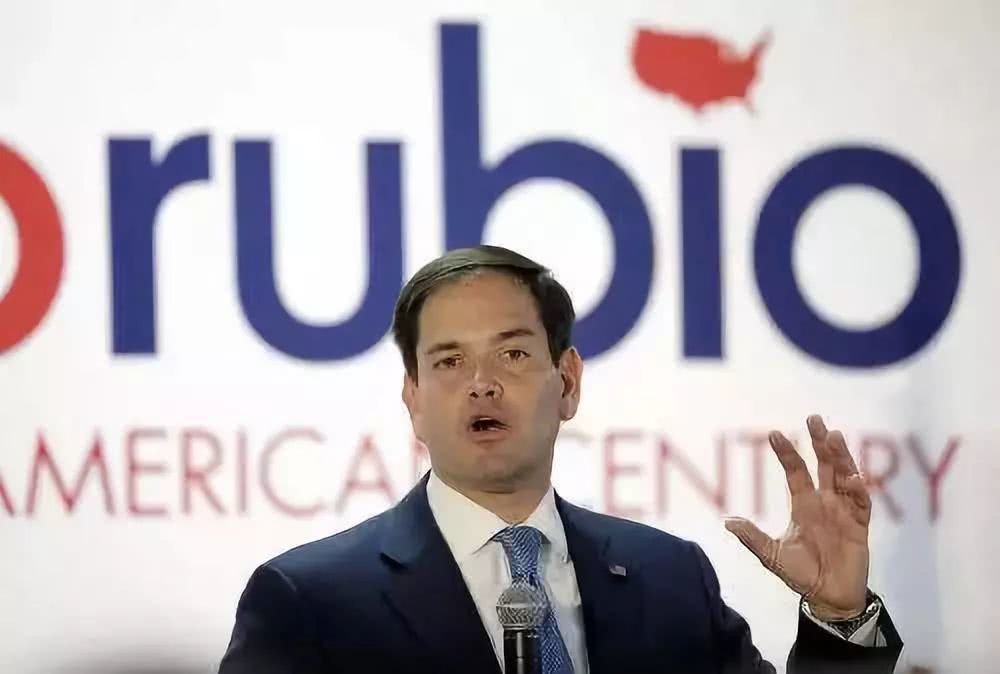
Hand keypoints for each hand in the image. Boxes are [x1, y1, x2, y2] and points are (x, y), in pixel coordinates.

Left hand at [724, 415, 870, 620]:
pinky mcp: (860, 526)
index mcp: (804, 504)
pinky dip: (857, 491)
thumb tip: (728, 522)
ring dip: (841, 457)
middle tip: (814, 419)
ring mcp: (843, 511)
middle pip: (824, 465)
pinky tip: (852, 478)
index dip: (787, 453)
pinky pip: (861, 504)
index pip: (796, 472)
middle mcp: (824, 502)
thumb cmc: (801, 574)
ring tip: (833, 437)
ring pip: (844, 476)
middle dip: (820, 443)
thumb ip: (753, 538)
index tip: (774, 434)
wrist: (828, 598)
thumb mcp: (772, 556)